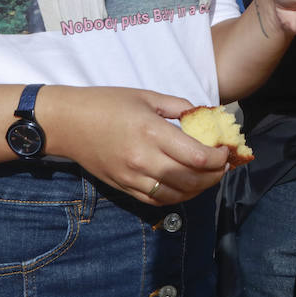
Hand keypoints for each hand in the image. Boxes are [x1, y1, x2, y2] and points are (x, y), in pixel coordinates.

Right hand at [39, 86, 231, 206]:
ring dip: (199, 189)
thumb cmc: (107, 103)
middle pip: (191, 179)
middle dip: (215, 175)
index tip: (226, 150)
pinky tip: (186, 186)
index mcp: (151, 132)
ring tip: (209, 176)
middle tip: (224, 165)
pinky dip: (177, 197)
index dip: (219, 158)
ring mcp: (132, 177)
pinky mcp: (124, 187)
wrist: (68, 123)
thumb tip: (204, 115)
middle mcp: (143, 159)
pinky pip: (157, 200)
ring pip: (176, 194)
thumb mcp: (146, 96)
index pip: (196, 156)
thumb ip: (178, 106)